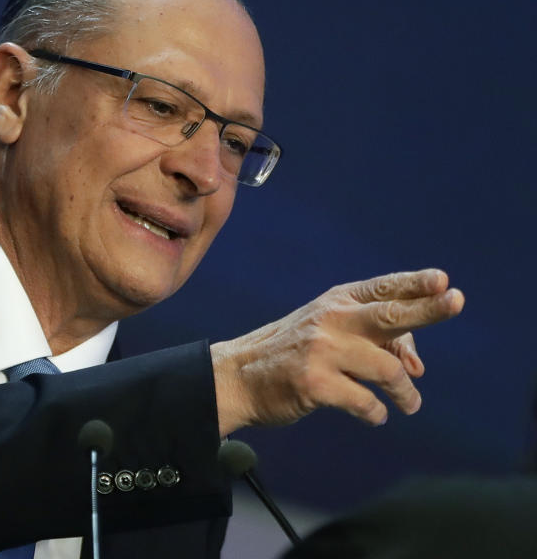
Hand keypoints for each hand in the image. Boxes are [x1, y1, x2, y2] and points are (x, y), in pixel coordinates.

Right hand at [210, 269, 463, 435]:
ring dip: (406, 393)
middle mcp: (330, 320)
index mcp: (336, 302)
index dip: (415, 283)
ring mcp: (322, 350)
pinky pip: (366, 403)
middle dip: (427, 309)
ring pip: (388, 370)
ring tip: (410, 404)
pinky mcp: (315, 384)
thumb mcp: (329, 333)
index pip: (383, 289)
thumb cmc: (292, 353)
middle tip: (456, 301)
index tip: (443, 279)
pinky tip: (373, 415)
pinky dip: (376, 413)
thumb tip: (416, 369)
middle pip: (390, 314)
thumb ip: (375, 341)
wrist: (238, 376)